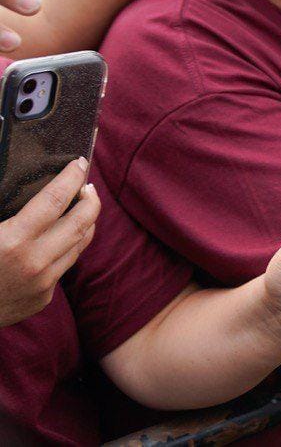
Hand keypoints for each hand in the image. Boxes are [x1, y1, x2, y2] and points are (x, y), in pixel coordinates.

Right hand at [0, 159, 99, 326]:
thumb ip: (1, 203)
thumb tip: (12, 180)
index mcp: (12, 241)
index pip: (54, 200)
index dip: (70, 177)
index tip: (79, 162)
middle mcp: (34, 262)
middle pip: (81, 222)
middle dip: (91, 198)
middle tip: (88, 184)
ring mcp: (42, 283)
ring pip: (79, 245)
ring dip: (85, 222)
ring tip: (82, 206)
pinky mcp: (42, 299)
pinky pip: (64, 266)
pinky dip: (67, 247)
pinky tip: (61, 238)